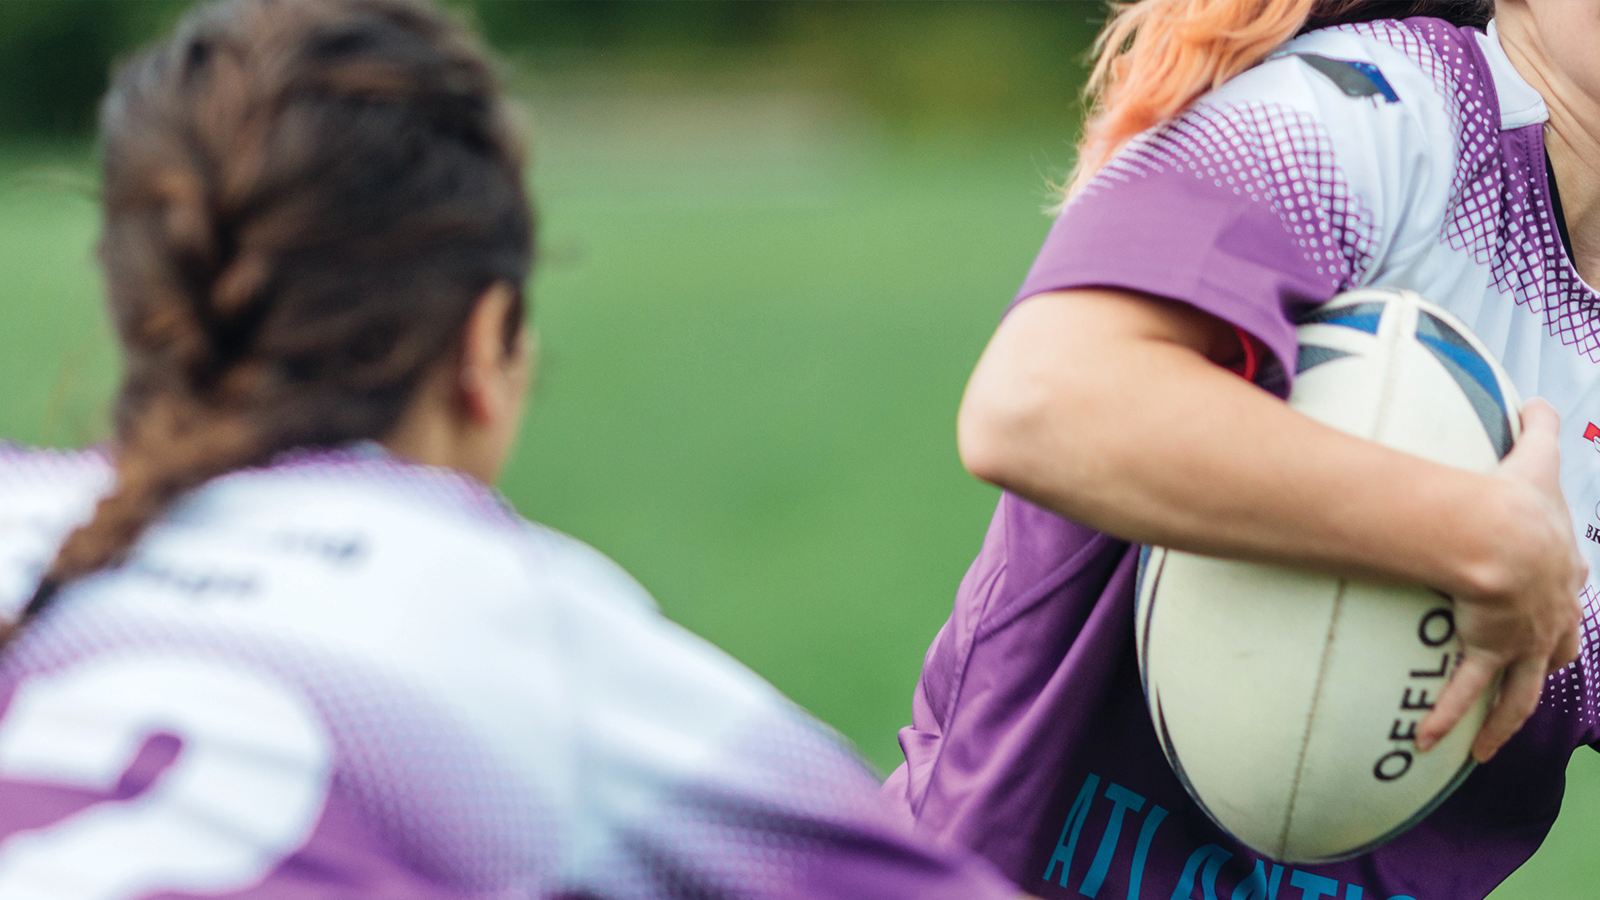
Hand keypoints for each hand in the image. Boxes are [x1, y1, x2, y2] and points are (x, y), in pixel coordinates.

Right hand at [1418, 399, 1585, 761]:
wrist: (1500, 534)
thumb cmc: (1515, 496)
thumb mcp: (1534, 455)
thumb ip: (1538, 424)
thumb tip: (1536, 397)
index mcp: (1562, 569)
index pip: (1568, 591)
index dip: (1561, 599)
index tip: (1553, 606)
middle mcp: (1551, 612)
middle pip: (1555, 648)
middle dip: (1547, 662)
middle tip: (1534, 672)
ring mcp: (1523, 638)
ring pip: (1520, 691)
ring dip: (1504, 722)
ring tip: (1485, 749)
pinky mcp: (1491, 651)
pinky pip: (1467, 693)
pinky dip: (1448, 719)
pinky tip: (1428, 742)